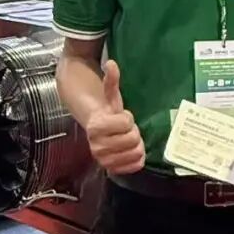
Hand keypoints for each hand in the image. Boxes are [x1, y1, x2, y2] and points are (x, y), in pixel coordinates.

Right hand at [85, 60, 144, 174]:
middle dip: (133, 132)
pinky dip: (137, 158)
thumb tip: (111, 63)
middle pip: (133, 140)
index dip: (128, 118)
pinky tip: (129, 150)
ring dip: (136, 145)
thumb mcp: (111, 97)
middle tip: (126, 129)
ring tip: (126, 139)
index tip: (120, 117)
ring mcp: (104, 161)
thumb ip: (111, 80)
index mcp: (96, 127)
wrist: (98, 131)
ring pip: (136, 153)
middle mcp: (97, 147)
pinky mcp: (112, 170)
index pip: (127, 123)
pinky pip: (136, 166)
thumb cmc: (108, 112)